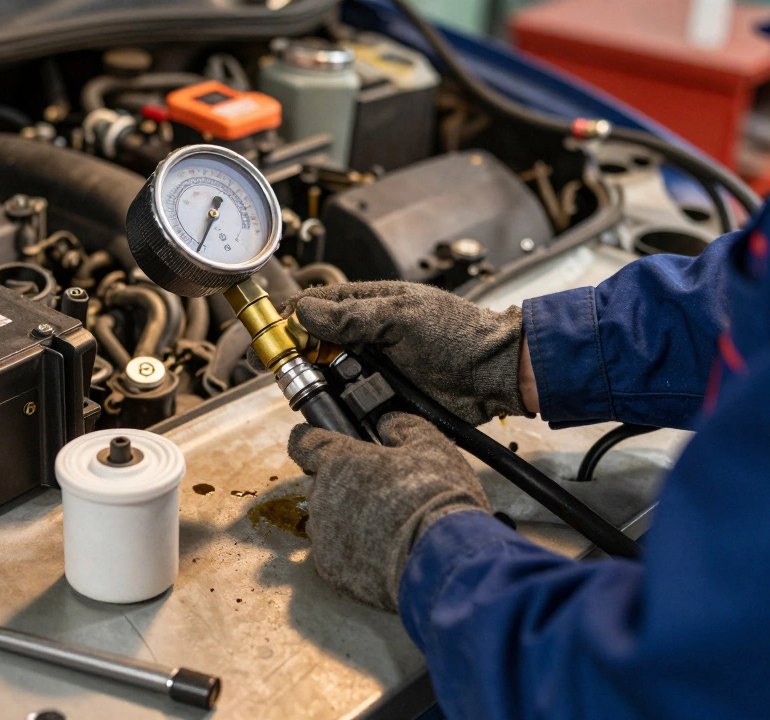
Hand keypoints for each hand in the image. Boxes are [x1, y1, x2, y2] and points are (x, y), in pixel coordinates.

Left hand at [289, 412, 489, 610]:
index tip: (314, 442)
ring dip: (343, 520)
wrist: (443, 558)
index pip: (305, 442)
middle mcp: (322, 496)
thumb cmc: (437, 495)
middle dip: (342, 485)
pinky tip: (380, 552)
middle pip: (320, 485)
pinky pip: (333, 554)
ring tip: (382, 526)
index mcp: (340, 461)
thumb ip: (403, 427)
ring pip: (323, 521)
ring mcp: (323, 536)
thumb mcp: (430, 445)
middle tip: (378, 492)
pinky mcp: (330, 569)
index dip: (310, 440)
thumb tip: (388, 424)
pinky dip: (351, 553)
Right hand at [291, 281, 536, 424]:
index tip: (273, 333)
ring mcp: (373, 370)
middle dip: (294, 355)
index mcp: (371, 307)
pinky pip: (348, 404)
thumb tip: (305, 311)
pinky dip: (336, 407)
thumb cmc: (460, 335)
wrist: (496, 375)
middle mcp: (367, 338)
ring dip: (313, 382)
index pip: (317, 306)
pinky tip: (329, 409)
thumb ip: (354, 315)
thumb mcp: (404, 315)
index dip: (291, 318)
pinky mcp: (382, 400)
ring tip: (303, 387)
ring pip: (327, 377)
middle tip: (277, 366)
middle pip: (314, 344)